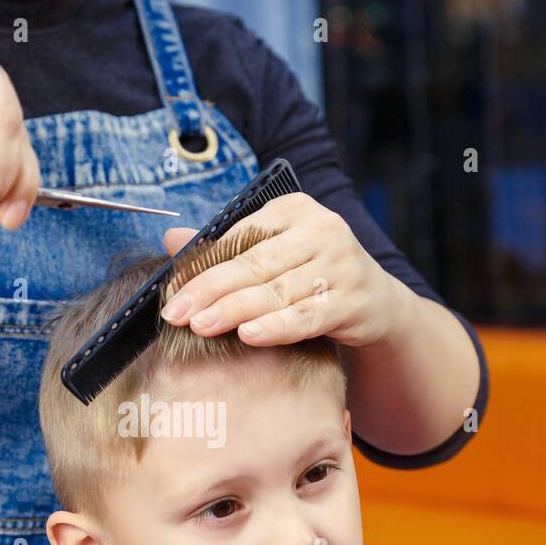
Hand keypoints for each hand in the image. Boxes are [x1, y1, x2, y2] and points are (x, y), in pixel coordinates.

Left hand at [158, 193, 409, 348]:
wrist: (375, 302)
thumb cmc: (312, 275)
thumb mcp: (272, 255)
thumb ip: (225, 249)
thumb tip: (170, 238)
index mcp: (294, 210)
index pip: (239, 239)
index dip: (201, 267)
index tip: (172, 293)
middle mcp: (321, 229)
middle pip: (254, 264)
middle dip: (210, 291)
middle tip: (176, 314)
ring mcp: (341, 264)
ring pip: (277, 291)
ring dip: (235, 310)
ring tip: (202, 326)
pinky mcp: (353, 299)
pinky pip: (307, 316)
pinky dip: (276, 327)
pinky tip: (249, 335)